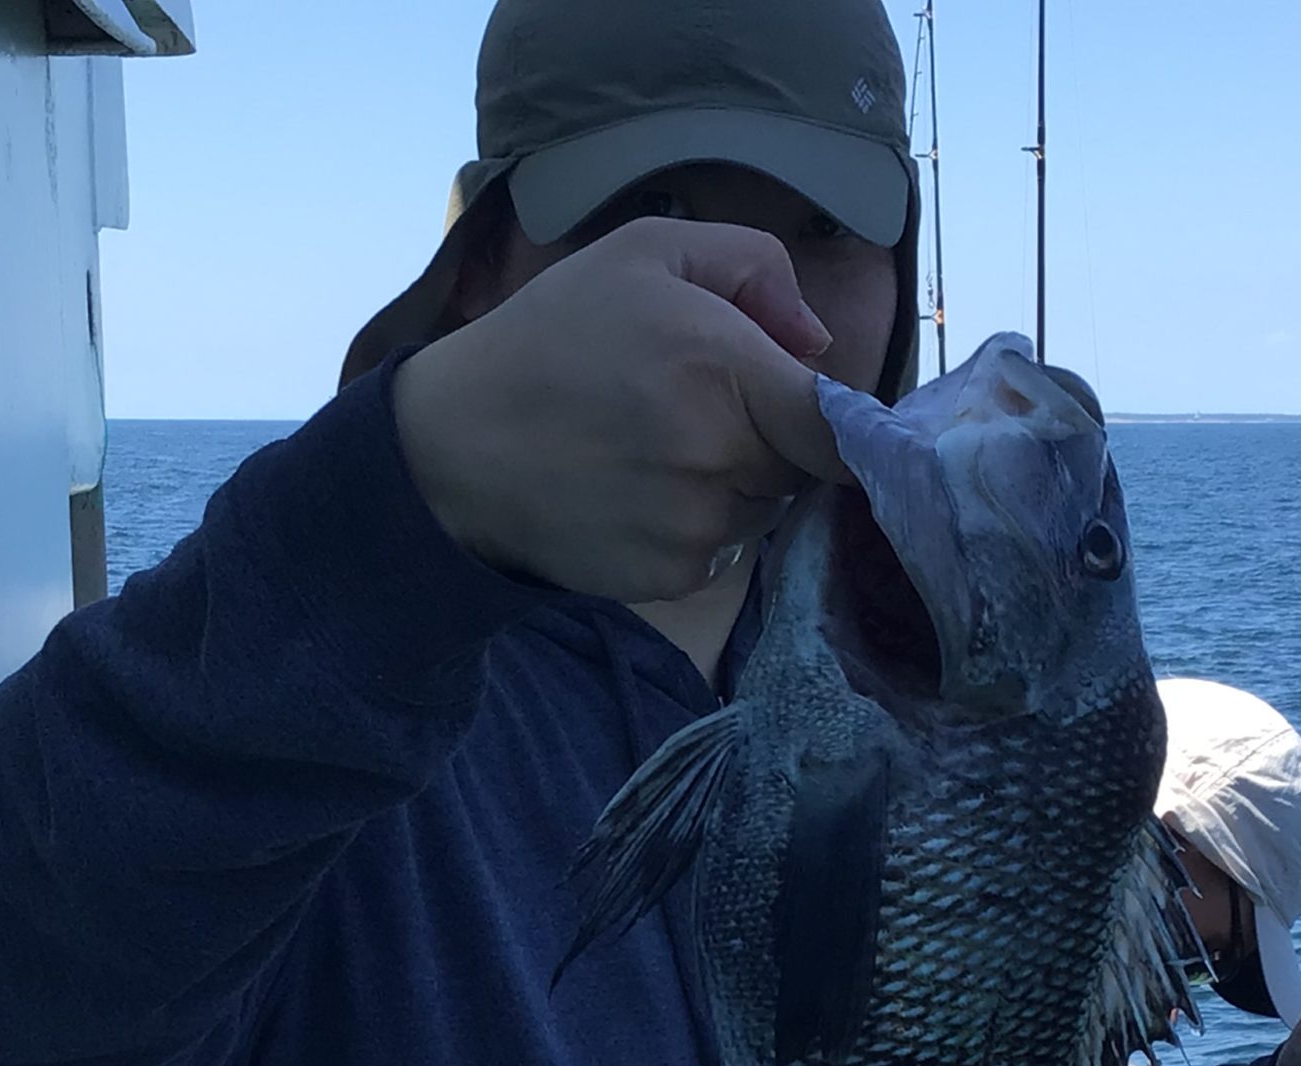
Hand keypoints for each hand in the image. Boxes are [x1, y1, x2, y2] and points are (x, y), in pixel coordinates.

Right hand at [392, 217, 850, 603]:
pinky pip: (721, 549)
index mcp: (726, 370)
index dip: (844, 424)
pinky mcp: (673, 577)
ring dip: (735, 483)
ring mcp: (697, 527)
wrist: (456, 442)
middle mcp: (720, 458)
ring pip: (763, 509)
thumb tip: (815, 344)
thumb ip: (754, 268)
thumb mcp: (646, 252)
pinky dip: (697, 525)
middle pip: (803, 465)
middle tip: (701, 408)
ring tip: (658, 448)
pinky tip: (638, 491)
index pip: (842, 426)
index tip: (820, 414)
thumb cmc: (554, 335)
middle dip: (772, 438)